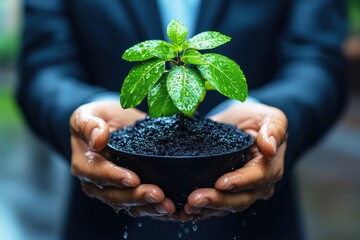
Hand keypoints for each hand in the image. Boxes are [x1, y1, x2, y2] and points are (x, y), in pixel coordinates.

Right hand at [70, 100, 175, 217]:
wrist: (110, 124)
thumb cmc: (97, 118)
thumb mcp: (87, 114)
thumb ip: (89, 124)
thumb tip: (99, 138)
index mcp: (84, 164)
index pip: (98, 174)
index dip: (115, 178)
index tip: (133, 179)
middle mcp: (96, 183)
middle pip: (115, 195)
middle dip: (136, 197)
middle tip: (158, 195)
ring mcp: (113, 190)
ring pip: (129, 205)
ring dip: (148, 207)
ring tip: (167, 206)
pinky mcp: (129, 193)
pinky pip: (140, 206)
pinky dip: (155, 208)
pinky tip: (170, 208)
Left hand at [181, 101, 287, 220]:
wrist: (244, 125)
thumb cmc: (258, 120)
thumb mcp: (271, 117)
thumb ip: (273, 130)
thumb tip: (269, 147)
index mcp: (270, 167)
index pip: (257, 177)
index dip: (239, 181)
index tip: (220, 183)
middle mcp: (259, 186)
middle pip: (240, 199)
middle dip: (217, 200)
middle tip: (194, 199)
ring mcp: (243, 192)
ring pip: (226, 207)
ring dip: (206, 209)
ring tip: (187, 208)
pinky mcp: (227, 194)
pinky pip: (216, 207)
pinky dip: (201, 211)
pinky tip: (185, 212)